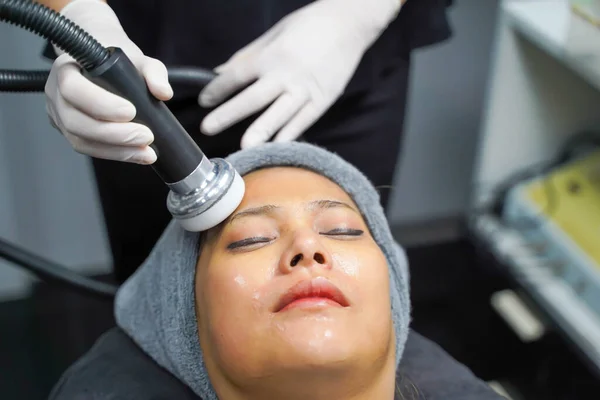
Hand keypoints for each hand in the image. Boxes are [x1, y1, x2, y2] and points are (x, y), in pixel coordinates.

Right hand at [45, 0, 172, 163]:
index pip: (73, 89)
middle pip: (75, 122)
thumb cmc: (116, 61)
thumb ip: (154, 72)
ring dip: (117, 150)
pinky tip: (138, 154)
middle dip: (114, 134)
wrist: (103, 66)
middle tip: (145, 136)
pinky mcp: (70, 133)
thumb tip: (164, 92)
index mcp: (66, 69)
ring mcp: (60, 116)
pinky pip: (88, 148)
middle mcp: (56, 93)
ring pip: (81, 141)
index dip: (100, 104)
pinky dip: (115, 154)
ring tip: (146, 151)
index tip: (131, 111)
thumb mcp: (139, 60)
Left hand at [198, 0, 401, 147]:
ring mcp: (305, 90)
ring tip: (244, 148)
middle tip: (207, 128)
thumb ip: (246, 56)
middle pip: (252, 100)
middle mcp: (286, 75)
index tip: (204, 101)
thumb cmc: (308, 25)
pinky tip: (276, 147)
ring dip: (260, 132)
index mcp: (271, 56)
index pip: (237, 76)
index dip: (217, 89)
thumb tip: (220, 71)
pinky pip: (302, 122)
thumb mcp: (273, 34)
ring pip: (278, 116)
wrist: (348, 24)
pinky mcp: (322, 101)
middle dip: (228, 115)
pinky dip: (288, 136)